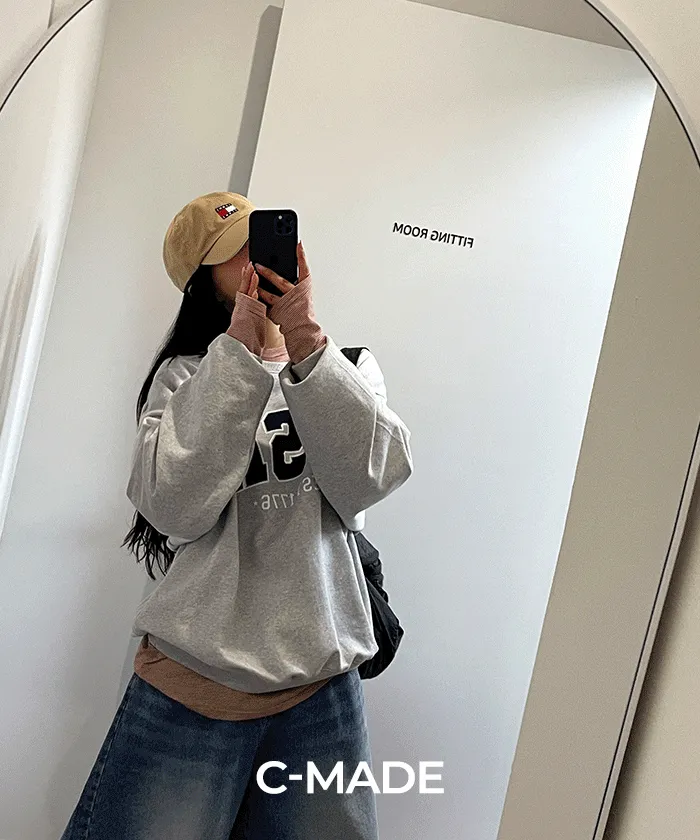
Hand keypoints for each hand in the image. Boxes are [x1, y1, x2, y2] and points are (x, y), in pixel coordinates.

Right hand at [226, 261, 266, 354]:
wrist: (241, 344)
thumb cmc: (248, 338)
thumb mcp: (252, 326)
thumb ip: (254, 318)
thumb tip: (260, 318)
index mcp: (244, 310)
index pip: (246, 293)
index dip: (248, 283)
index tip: (250, 274)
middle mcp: (242, 307)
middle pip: (245, 288)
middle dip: (247, 277)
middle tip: (249, 265)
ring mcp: (244, 307)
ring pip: (246, 289)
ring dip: (249, 278)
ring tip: (251, 267)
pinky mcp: (246, 309)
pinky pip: (249, 295)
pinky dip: (252, 286)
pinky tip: (255, 278)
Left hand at [254, 242, 325, 363]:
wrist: (303, 329)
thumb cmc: (304, 310)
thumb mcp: (304, 292)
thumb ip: (297, 279)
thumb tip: (290, 263)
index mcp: (304, 289)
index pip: (304, 269)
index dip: (302, 256)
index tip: (298, 244)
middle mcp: (295, 296)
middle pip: (280, 281)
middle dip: (267, 272)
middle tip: (257, 264)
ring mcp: (285, 305)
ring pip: (268, 295)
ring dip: (258, 286)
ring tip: (250, 276)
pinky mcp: (277, 313)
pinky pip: (264, 303)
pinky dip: (257, 297)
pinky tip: (251, 290)